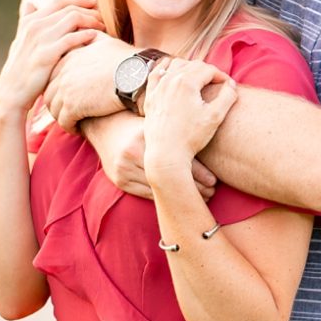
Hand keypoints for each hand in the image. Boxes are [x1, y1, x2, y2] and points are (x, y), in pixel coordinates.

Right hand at [0, 0, 103, 115]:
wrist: (11, 93)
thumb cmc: (20, 67)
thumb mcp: (21, 39)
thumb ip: (27, 20)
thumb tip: (31, 3)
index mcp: (30, 21)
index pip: (59, 1)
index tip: (93, 3)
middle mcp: (34, 26)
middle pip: (69, 8)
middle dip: (89, 10)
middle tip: (102, 17)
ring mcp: (40, 39)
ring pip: (73, 19)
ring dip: (91, 20)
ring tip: (102, 27)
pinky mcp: (46, 54)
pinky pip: (71, 38)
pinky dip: (86, 34)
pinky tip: (95, 37)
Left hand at [44, 32, 131, 131]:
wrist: (136, 75)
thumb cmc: (127, 59)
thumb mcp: (106, 41)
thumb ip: (92, 35)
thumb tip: (89, 31)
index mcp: (69, 57)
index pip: (53, 75)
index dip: (57, 87)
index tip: (66, 96)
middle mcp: (63, 72)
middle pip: (49, 93)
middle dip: (56, 104)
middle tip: (66, 112)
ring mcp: (66, 89)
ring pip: (54, 109)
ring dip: (61, 117)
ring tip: (72, 122)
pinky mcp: (72, 106)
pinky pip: (63, 121)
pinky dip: (69, 127)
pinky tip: (78, 129)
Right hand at [84, 111, 218, 200]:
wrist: (105, 128)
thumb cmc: (139, 123)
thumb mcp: (157, 121)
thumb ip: (177, 127)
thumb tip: (212, 130)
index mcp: (146, 135)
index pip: (177, 158)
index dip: (199, 173)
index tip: (214, 181)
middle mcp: (133, 152)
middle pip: (169, 176)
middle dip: (193, 186)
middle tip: (212, 193)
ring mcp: (124, 167)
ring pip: (158, 188)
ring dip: (179, 196)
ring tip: (198, 198)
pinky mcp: (119, 180)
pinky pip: (145, 193)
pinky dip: (162, 197)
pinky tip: (176, 199)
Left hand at [142, 58, 237, 177]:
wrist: (166, 154)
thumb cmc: (191, 137)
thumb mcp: (215, 117)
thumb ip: (227, 96)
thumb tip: (231, 84)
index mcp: (187, 82)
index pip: (208, 69)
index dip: (221, 75)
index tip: (227, 85)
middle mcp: (170, 80)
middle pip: (193, 65)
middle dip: (207, 71)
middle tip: (216, 83)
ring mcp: (158, 88)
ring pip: (174, 65)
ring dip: (188, 68)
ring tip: (198, 78)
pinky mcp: (150, 96)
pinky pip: (156, 74)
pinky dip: (165, 69)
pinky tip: (171, 73)